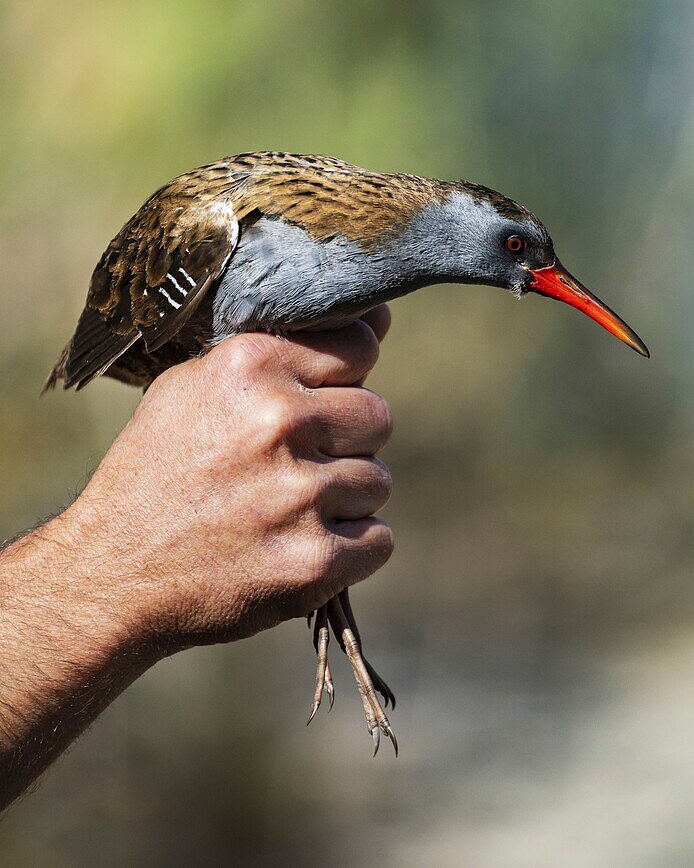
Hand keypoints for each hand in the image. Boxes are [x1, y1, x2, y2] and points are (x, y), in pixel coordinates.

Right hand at [79, 307, 394, 651]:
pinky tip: (300, 546)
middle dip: (348, 441)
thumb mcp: (193, 387)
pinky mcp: (315, 560)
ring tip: (288, 510)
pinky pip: (379, 541)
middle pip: (377, 417)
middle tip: (301, 464)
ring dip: (345, 498)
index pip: (358, 348)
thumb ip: (278, 354)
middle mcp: (279, 421)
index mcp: (250, 367)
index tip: (326, 400)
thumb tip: (376, 323)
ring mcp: (300, 494)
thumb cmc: (156, 471)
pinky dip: (349, 550)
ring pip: (377, 481)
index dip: (347, 378)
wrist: (111, 573)